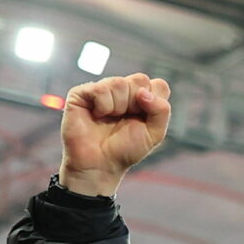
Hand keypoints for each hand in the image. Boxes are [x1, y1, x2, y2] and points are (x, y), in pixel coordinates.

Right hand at [58, 74, 171, 196]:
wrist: (100, 164)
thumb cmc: (126, 149)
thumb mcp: (154, 133)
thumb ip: (161, 111)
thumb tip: (144, 92)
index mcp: (142, 99)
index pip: (158, 84)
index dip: (154, 102)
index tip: (144, 119)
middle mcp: (123, 91)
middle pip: (140, 79)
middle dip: (136, 104)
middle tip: (125, 120)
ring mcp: (103, 90)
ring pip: (120, 83)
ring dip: (118, 106)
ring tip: (109, 119)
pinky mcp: (82, 93)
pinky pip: (100, 89)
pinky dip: (103, 106)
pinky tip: (97, 115)